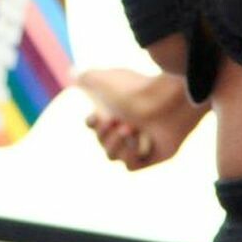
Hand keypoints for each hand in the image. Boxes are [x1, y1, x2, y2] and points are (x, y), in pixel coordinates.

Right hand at [74, 68, 199, 171]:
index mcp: (119, 109)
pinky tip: (141, 141)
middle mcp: (129, 125)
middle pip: (101, 142)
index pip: (94, 124)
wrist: (168, 99)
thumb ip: (85, 78)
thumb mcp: (104, 79)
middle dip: (104, 134)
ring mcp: (141, 141)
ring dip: (116, 144)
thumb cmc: (136, 88)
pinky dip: (131, 156)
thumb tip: (73, 75)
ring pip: (112, 156)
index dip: (91, 123)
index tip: (95, 116)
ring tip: (130, 129)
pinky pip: (131, 167)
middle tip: (117, 121)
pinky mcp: (154, 156)